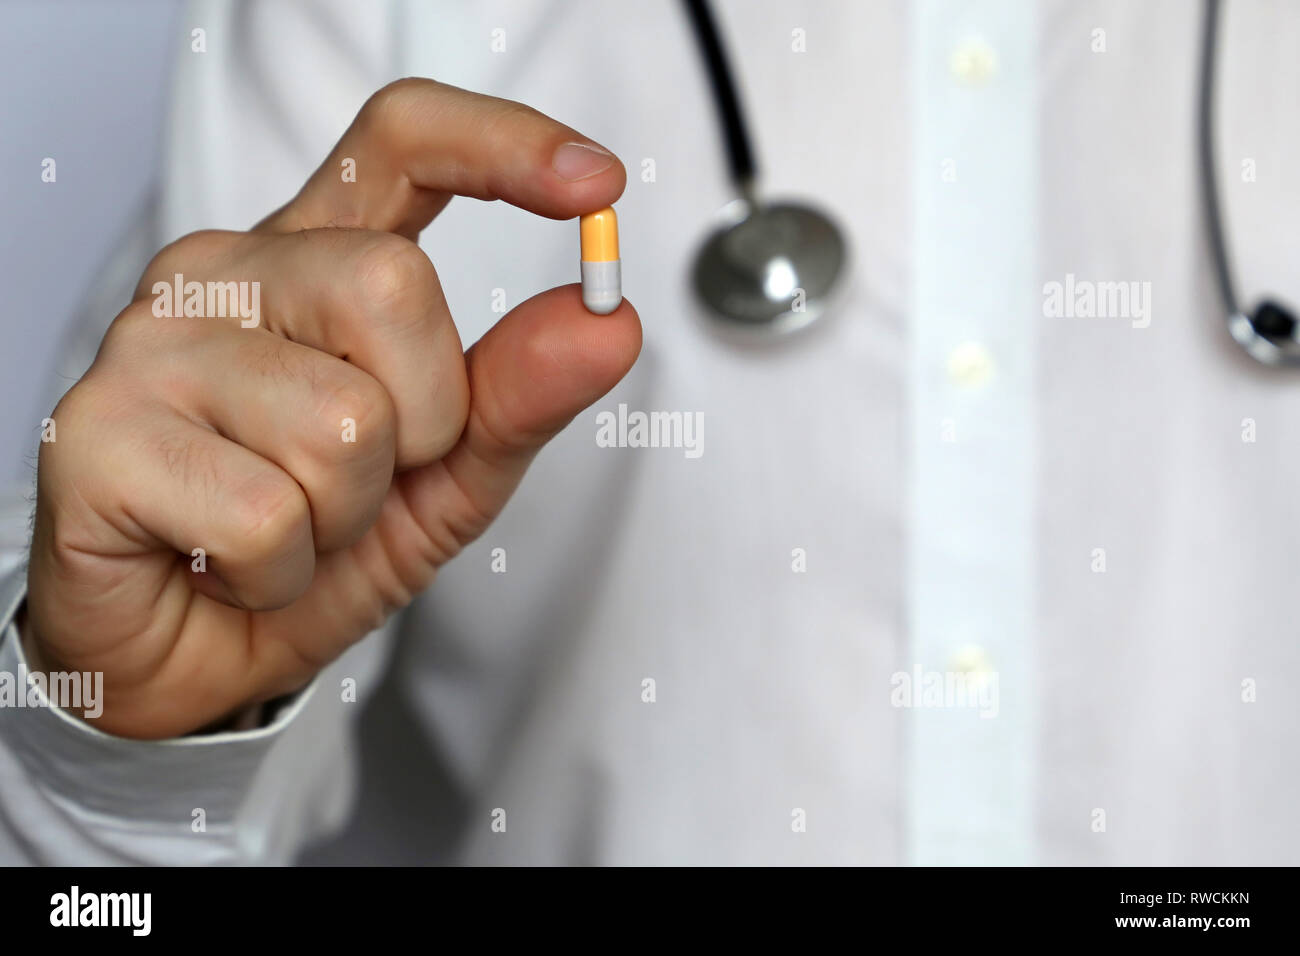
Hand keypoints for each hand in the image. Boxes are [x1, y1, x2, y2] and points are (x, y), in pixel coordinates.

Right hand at [24, 79, 640, 737]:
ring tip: (288, 527)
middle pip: (393, 286)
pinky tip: (230, 563)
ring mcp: (150, 343)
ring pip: (339, 420)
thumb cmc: (313, 542)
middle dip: (423, 424)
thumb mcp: (446, 473)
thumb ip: (519, 394)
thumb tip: (606, 322)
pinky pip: (264, 513)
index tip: (596, 183)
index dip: (504, 144)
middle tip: (361, 479)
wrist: (193, 652)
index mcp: (313, 260)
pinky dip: (281, 571)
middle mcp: (225, 272)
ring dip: (345, 514)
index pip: (401, 143)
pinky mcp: (95, 433)